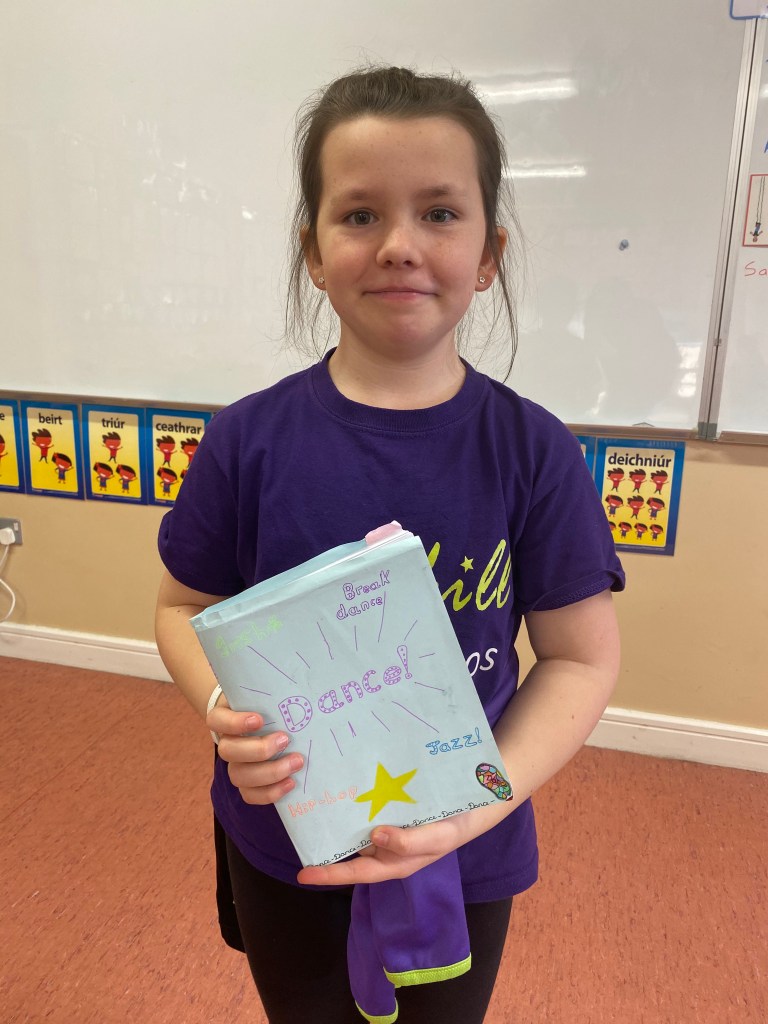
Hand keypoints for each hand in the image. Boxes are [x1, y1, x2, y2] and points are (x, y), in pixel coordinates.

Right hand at [207, 697, 303, 804]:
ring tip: (295, 763)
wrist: (268, 725)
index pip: (217, 720)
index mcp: (224, 718)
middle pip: (228, 752)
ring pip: (239, 776)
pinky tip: (290, 783)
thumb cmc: (267, 706)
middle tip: (285, 739)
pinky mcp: (246, 784)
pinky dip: (270, 792)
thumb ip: (274, 697)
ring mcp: (235, 765)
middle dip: (259, 749)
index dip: (234, 723)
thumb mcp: (267, 697)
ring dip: (270, 772)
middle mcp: (226, 743)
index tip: (259, 719)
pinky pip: (250, 795)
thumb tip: (305, 696)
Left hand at [296, 799, 509, 885]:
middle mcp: (384, 847)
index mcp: (391, 862)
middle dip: (326, 842)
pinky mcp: (390, 809)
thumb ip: (409, 843)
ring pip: (356, 826)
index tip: (302, 874)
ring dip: (337, 817)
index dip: (329, 874)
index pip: (355, 872)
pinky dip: (356, 800)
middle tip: (300, 826)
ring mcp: (386, 827)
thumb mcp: (436, 839)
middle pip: (349, 849)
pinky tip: (343, 784)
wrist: (474, 806)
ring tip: (312, 801)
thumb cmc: (454, 828)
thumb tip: (374, 838)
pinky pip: (368, 808)